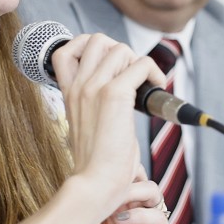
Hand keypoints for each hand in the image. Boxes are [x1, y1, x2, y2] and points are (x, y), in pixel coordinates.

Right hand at [49, 33, 164, 216]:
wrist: (95, 184)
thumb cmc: (96, 164)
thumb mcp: (87, 126)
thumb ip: (94, 105)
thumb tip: (121, 94)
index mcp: (69, 93)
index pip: (66, 50)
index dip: (88, 47)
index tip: (109, 65)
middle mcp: (79, 86)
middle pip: (97, 40)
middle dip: (119, 50)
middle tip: (131, 75)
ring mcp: (95, 88)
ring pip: (121, 49)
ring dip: (138, 62)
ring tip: (145, 84)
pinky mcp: (115, 95)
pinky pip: (141, 64)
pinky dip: (155, 72)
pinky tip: (157, 88)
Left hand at [74, 178, 175, 223]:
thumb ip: (84, 217)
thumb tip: (73, 192)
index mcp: (123, 208)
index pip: (123, 180)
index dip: (111, 173)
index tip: (92, 173)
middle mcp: (139, 212)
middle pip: (139, 179)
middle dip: (123, 177)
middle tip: (105, 183)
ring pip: (152, 192)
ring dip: (133, 191)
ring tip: (113, 201)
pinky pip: (158, 218)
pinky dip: (140, 214)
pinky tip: (122, 220)